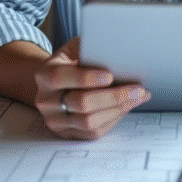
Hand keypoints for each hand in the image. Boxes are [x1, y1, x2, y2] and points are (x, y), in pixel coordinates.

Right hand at [34, 37, 150, 138]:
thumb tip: (117, 51)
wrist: (56, 83)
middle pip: (81, 103)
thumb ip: (90, 48)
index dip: (86, 78)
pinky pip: (94, 132)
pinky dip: (114, 119)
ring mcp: (55, 120)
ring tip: (138, 97)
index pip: (60, 77)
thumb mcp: (75, 49)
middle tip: (137, 88)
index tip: (110, 75)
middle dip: (113, 96)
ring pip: (89, 122)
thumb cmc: (71, 63)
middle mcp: (46, 100)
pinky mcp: (67, 134)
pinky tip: (127, 107)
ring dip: (118, 109)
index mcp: (44, 75)